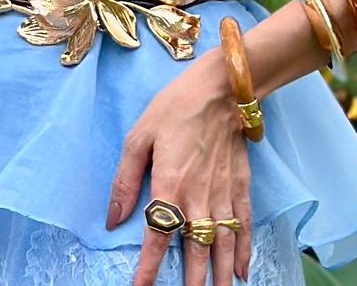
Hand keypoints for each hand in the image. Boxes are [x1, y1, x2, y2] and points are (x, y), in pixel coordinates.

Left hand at [107, 55, 252, 285]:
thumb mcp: (138, 137)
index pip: (157, 235)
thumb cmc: (174, 108)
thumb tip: (112, 218)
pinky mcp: (242, 188)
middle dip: (191, 280)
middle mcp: (199, 197)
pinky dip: (244, 251)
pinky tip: (243, 271)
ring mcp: (224, 195)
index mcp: (169, 185)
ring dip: (220, 275)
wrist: (221, 90)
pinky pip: (243, 227)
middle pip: (194, 250)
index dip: (148, 266)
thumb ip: (125, 180)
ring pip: (222, 246)